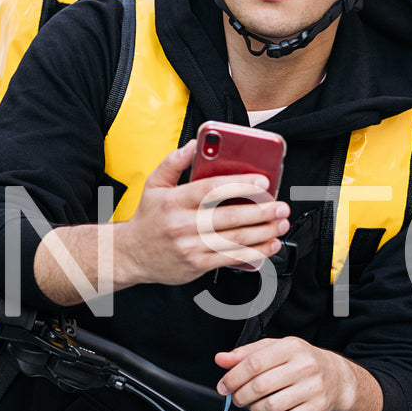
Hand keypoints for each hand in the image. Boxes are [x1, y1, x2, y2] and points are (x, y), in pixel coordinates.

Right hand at [118, 140, 289, 286]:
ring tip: (281, 223)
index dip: (240, 184)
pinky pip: (231, 258)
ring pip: (234, 240)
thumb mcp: (153, 185)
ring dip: (263, 232)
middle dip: (260, 211)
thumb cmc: (148, 218)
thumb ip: (174, 162)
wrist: (130, 255)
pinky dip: (255, 252)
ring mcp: (190, 247)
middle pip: (228, 216)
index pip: (210, 190)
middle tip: (280, 205)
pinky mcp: (196, 265)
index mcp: (173, 201)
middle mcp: (181, 225)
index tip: (264, 182)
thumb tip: (194, 144)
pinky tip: (270, 245)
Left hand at [213, 337, 379, 410]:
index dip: (233, 377)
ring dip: (255, 410)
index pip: (254, 363)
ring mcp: (312, 388)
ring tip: (253, 406)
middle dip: (241, 396)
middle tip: (238, 398)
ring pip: (271, 406)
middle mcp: (304, 366)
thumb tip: (222, 359)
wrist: (336, 378)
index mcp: (291, 347)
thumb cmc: (301, 362)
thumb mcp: (275, 349)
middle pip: (261, 386)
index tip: (224, 386)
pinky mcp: (316, 408)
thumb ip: (247, 353)